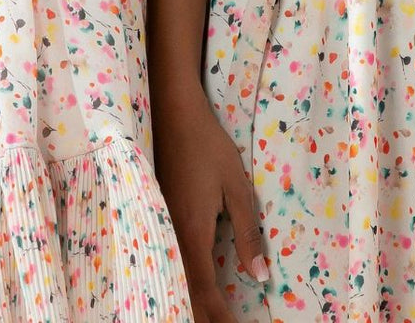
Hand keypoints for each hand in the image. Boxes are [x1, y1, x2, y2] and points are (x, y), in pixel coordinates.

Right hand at [154, 91, 268, 322]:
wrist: (172, 112)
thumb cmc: (208, 146)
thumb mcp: (236, 187)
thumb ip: (247, 233)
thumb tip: (259, 276)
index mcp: (191, 233)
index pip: (204, 292)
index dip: (219, 318)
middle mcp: (170, 236)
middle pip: (183, 293)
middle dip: (203, 316)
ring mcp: (159, 226)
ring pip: (172, 279)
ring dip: (190, 302)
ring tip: (211, 314)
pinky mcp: (156, 217)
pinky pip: (166, 261)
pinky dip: (179, 282)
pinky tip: (189, 287)